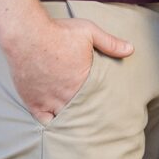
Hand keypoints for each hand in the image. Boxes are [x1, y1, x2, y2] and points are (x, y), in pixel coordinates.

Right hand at [4, 14, 132, 123]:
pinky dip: (51, 123)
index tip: (108, 109)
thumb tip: (131, 49)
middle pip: (82, 113)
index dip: (102, 105)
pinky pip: (44, 121)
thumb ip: (110, 43)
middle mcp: (67, 96)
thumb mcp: (89, 32)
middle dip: (89, 116)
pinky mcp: (33, 102)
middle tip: (95, 120)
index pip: (98, 101)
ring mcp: (49, 101)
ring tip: (79, 126)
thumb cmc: (58, 32)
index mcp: (83, 81)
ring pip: (65, 120)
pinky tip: (57, 123)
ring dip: (72, 120)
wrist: (27, 35)